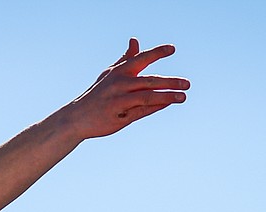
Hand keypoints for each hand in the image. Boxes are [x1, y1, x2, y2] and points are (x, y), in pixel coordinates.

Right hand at [65, 38, 189, 138]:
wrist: (78, 117)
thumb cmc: (98, 94)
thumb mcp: (110, 73)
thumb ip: (126, 58)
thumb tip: (135, 40)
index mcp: (119, 71)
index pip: (141, 58)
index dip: (157, 53)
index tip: (172, 49)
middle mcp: (120, 83)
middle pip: (150, 80)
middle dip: (170, 82)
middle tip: (187, 83)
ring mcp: (120, 100)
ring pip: (149, 96)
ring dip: (168, 96)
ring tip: (183, 96)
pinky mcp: (121, 115)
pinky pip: (143, 110)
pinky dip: (157, 106)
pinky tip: (169, 103)